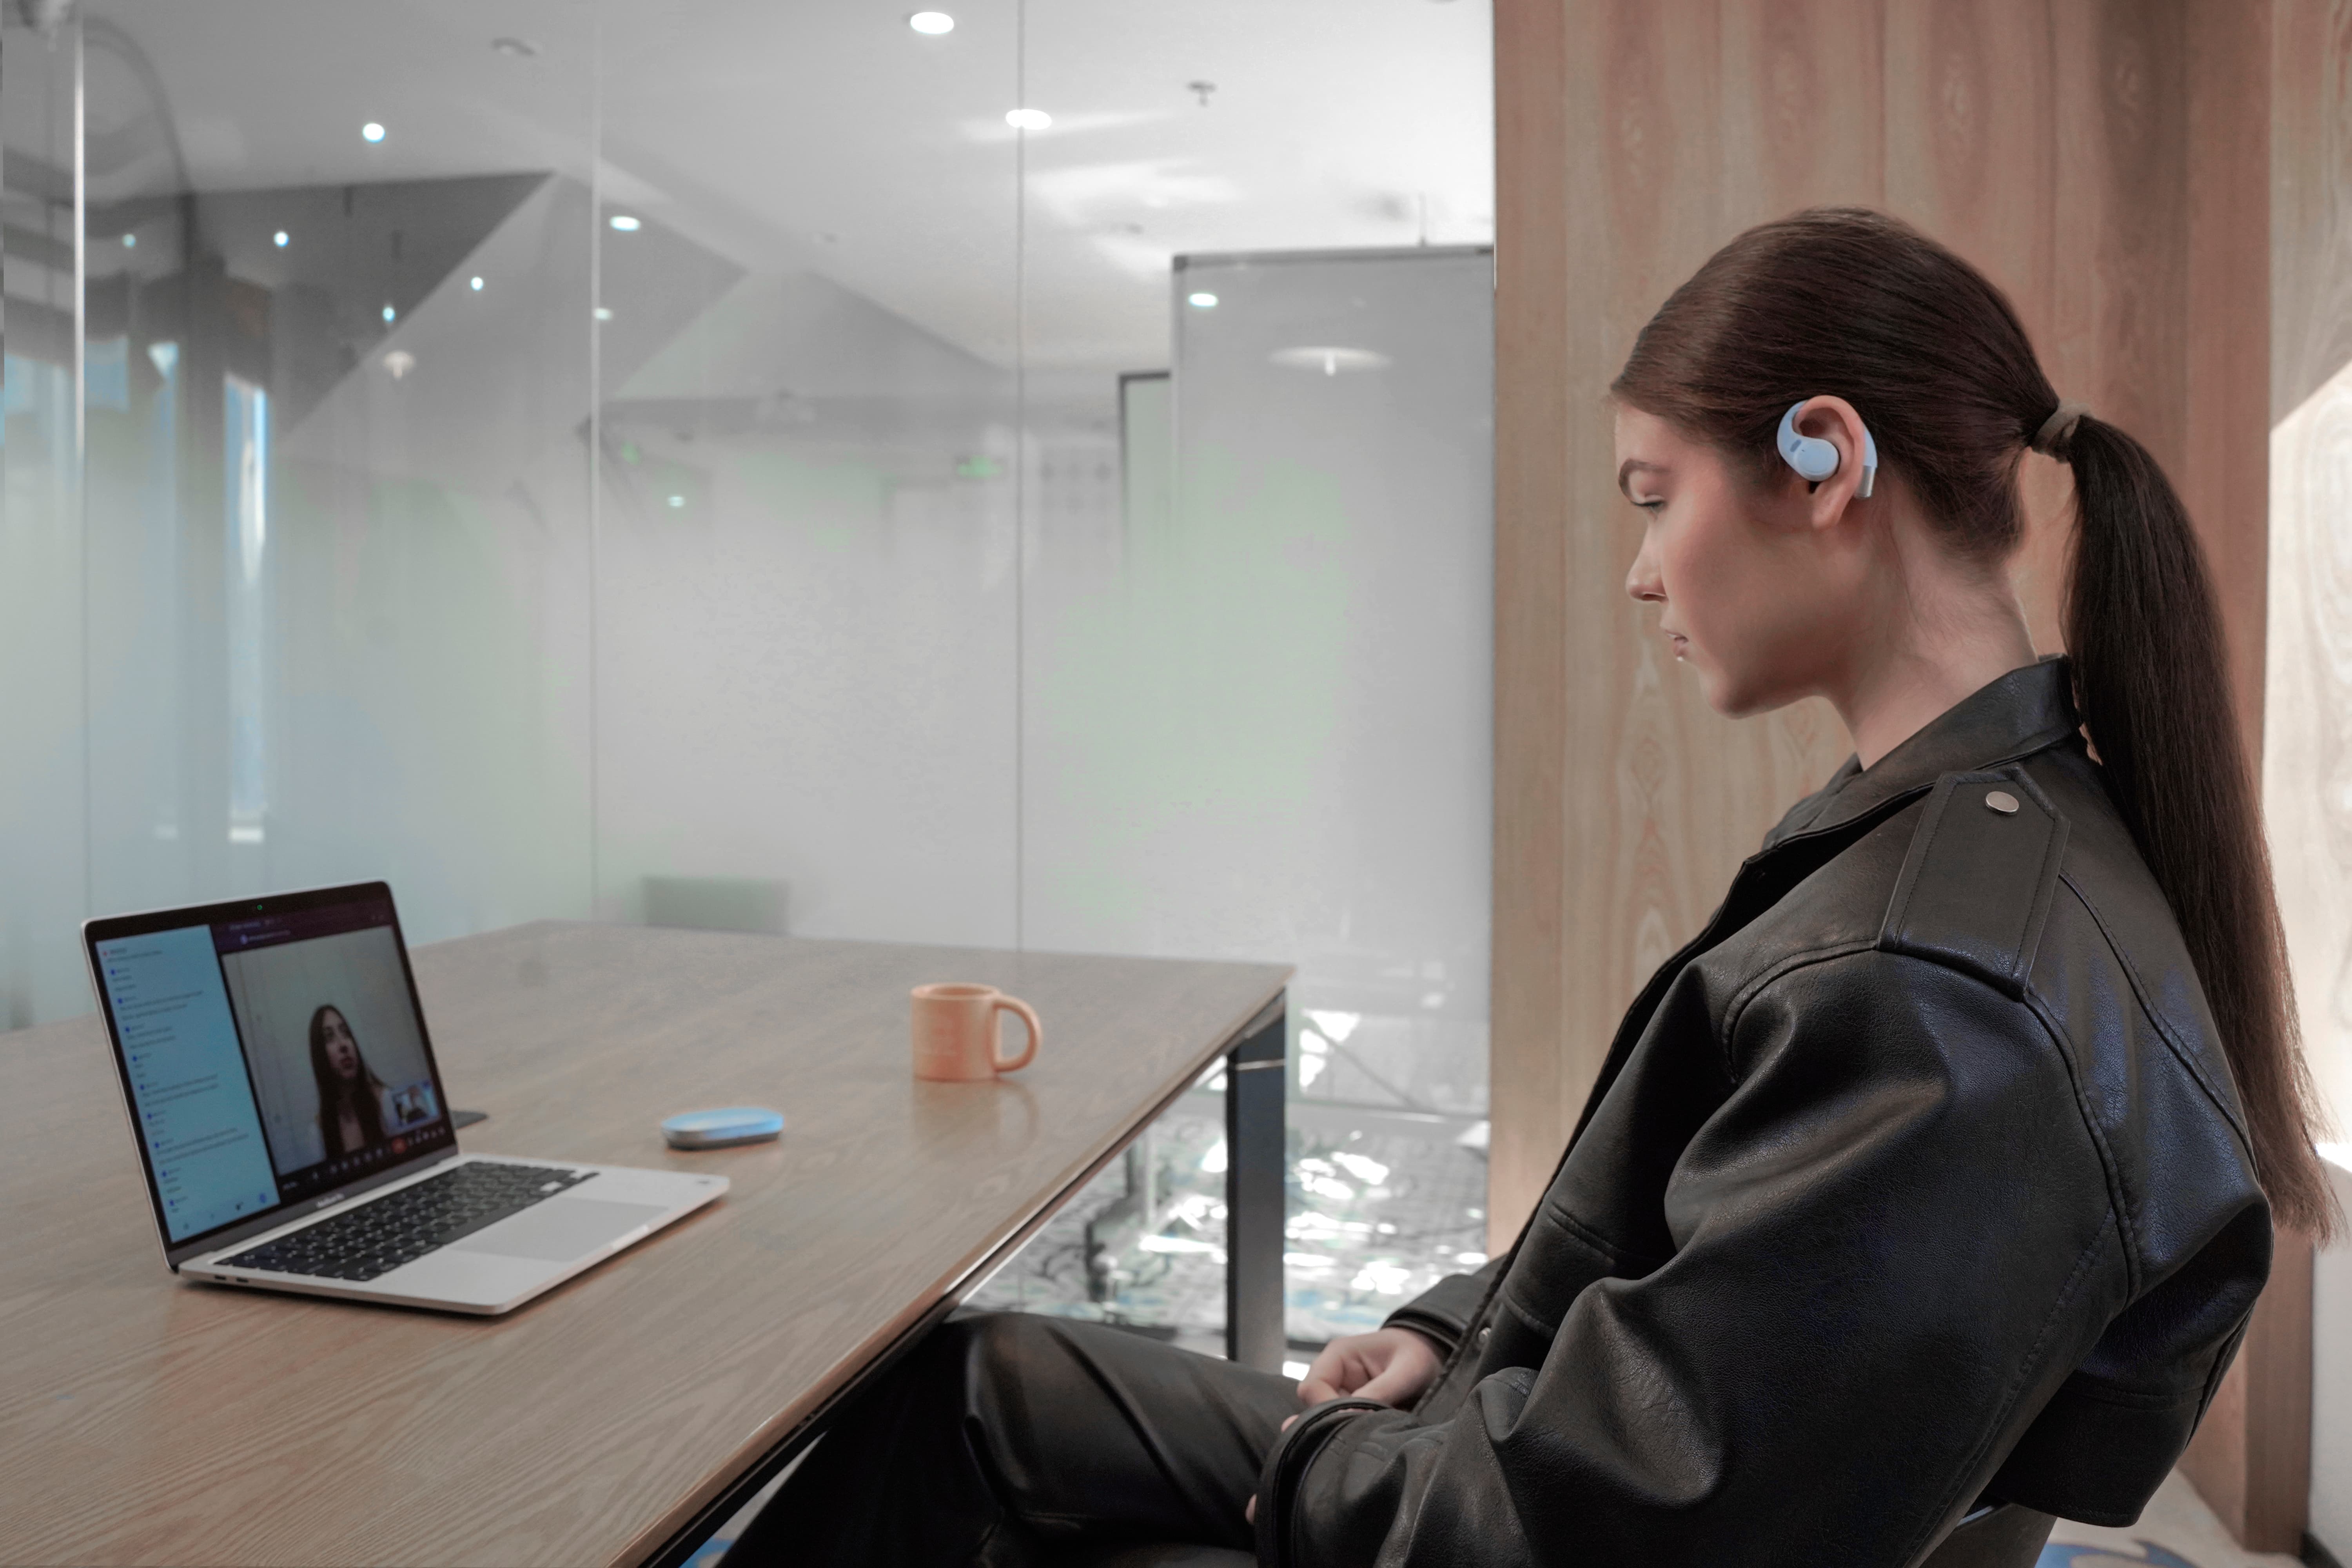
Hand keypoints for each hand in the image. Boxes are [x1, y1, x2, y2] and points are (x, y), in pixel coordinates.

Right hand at [1246, 1334, 1442, 1525]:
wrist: (1431, 1355)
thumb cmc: (1418, 1355)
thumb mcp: (1406, 1370)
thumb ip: (1379, 1393)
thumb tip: (1351, 1418)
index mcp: (1338, 1355)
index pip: (1311, 1388)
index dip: (1325, 1410)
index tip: (1353, 1425)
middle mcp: (1333, 1373)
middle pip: (1313, 1407)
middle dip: (1335, 1423)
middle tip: (1361, 1437)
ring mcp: (1339, 1390)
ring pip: (1326, 1419)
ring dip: (1347, 1429)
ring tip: (1371, 1435)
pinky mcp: (1350, 1406)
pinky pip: (1343, 1423)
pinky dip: (1355, 1432)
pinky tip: (1371, 1436)